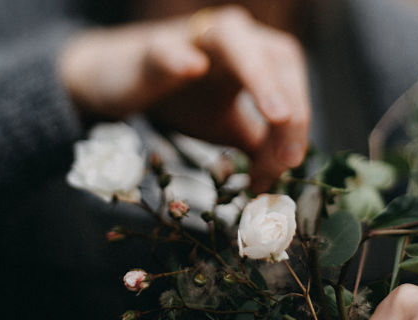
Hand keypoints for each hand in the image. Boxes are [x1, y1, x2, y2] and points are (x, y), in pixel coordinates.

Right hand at [59, 6, 309, 191]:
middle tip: (293, 148)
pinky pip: (167, 48)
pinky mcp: (152, 49)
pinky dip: (180, 57)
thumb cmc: (182, 97)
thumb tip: (278, 182)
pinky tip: (193, 69)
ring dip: (261, 76)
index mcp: (258, 56)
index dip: (299, 122)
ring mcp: (193, 38)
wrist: (118, 81)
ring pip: (235, 41)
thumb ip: (258, 149)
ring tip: (277, 114)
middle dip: (293, 99)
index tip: (290, 163)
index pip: (293, 81)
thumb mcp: (228, 126)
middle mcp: (234, 38)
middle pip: (277, 57)